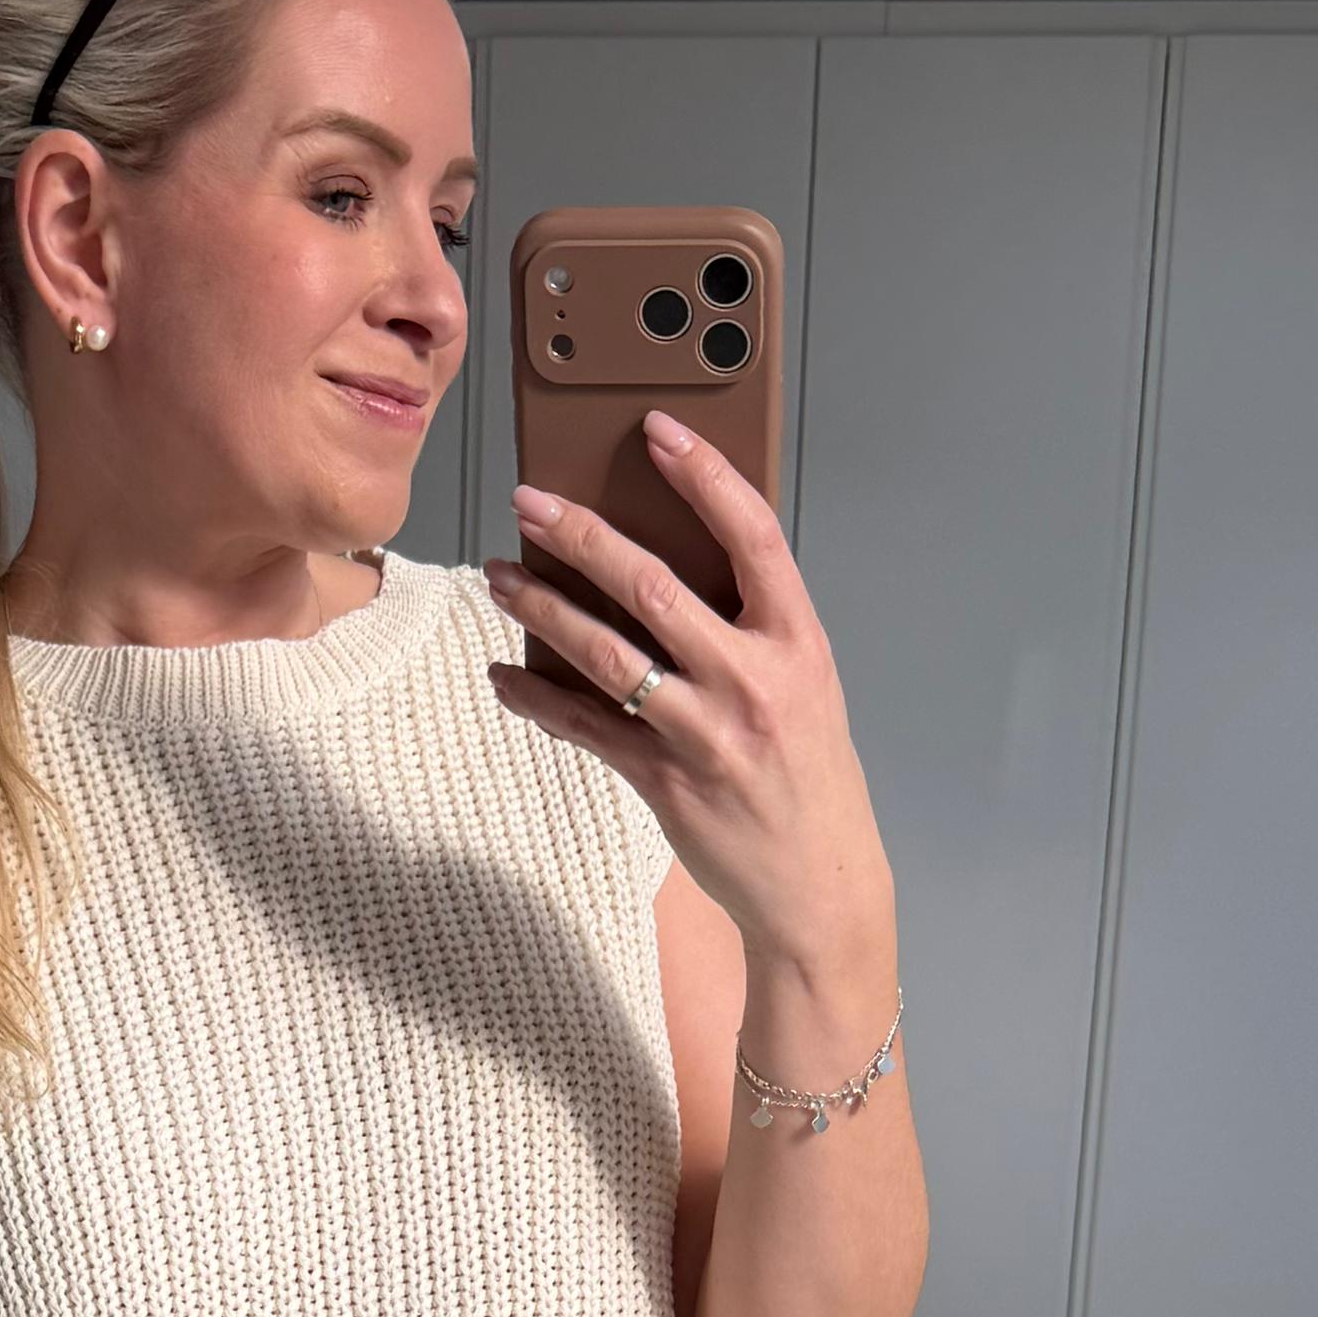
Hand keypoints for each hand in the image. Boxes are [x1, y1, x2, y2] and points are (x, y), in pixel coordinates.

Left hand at [484, 428, 893, 1005]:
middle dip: (582, 536)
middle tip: (530, 500)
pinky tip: (503, 676)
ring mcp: (704, 734)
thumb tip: (670, 570)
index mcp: (796, 643)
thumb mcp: (805, 688)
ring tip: (499, 575)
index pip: (751, 536)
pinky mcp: (665, 782)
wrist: (818, 886)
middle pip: (653, 587)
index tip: (657, 430)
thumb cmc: (809, 779)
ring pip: (605, 654)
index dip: (704, 476)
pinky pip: (585, 728)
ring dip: (542, 608)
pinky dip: (537, 699)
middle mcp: (752, 682)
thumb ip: (752, 629)